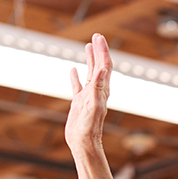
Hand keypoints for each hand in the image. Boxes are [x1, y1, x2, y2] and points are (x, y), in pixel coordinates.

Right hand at [64, 33, 111, 154]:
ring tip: (88, 46)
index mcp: (102, 89)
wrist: (83, 142)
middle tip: (96, 36)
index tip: (99, 37)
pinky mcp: (79, 103)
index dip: (103, 50)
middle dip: (98, 50)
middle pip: (99, 66)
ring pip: (90, 73)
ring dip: (90, 59)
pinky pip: (78, 86)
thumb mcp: (94, 104)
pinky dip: (75, 76)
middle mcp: (97, 91)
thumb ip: (99, 86)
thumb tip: (104, 68)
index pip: (105, 65)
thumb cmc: (89, 126)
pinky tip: (72, 70)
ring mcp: (88, 96)